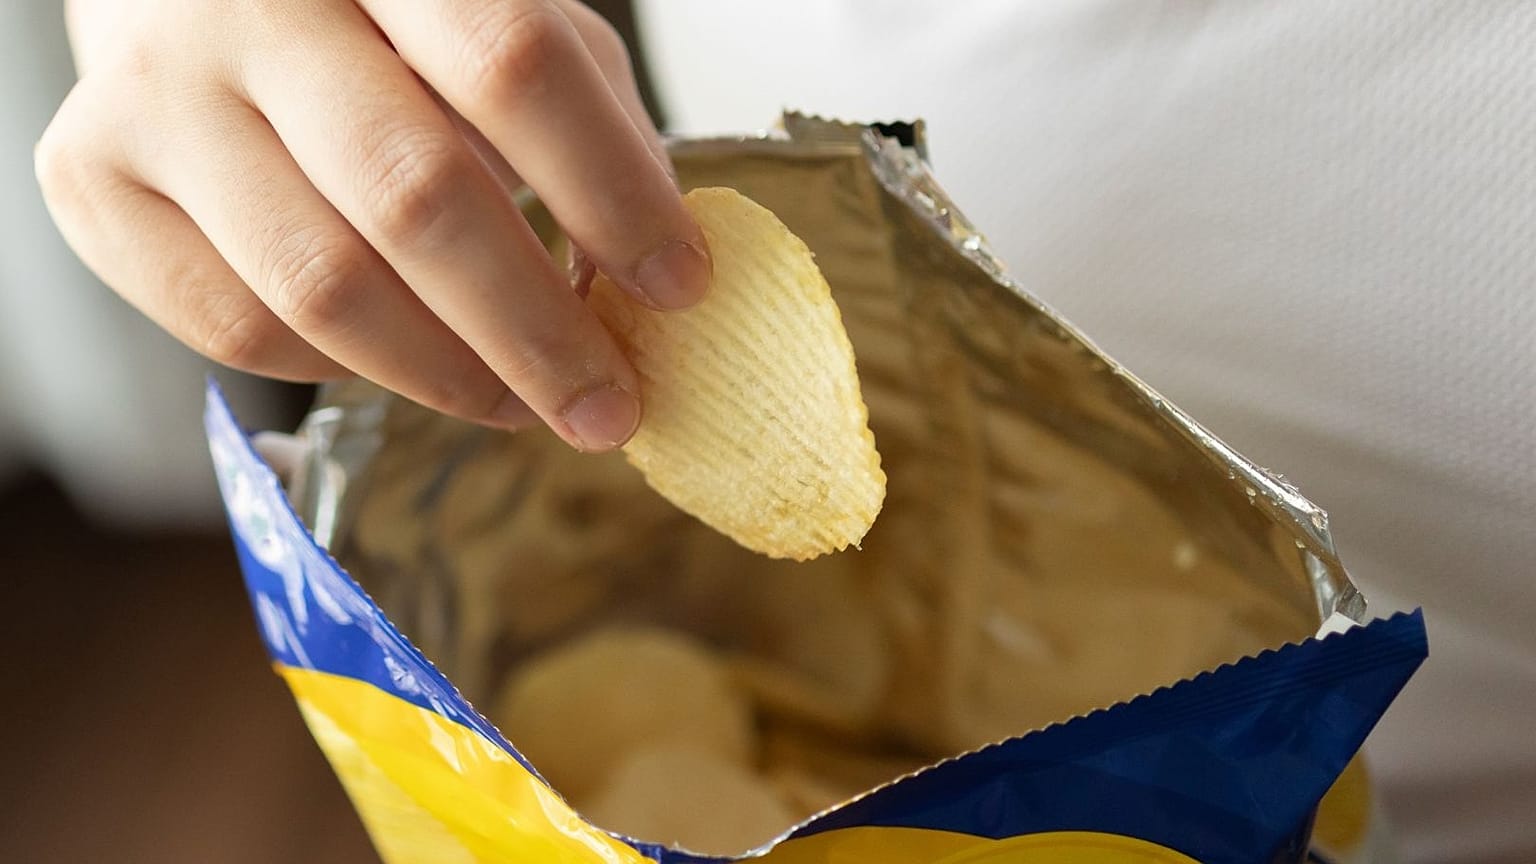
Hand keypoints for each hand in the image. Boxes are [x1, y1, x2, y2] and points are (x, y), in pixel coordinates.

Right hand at [36, 0, 709, 450]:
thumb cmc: (379, 22)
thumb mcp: (500, 21)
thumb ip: (580, 120)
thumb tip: (652, 274)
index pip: (513, 67)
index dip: (610, 191)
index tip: (679, 287)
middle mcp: (251, 10)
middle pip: (414, 194)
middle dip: (535, 330)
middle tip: (608, 406)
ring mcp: (157, 95)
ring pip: (320, 285)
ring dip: (447, 374)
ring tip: (521, 405)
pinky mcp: (92, 180)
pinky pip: (238, 327)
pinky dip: (344, 370)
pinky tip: (405, 366)